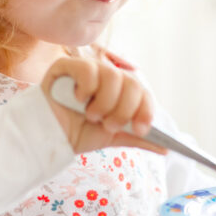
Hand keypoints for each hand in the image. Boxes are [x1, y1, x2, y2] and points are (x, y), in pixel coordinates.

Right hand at [42, 57, 164, 155]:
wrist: (48, 138)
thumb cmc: (78, 133)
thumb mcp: (112, 137)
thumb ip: (136, 138)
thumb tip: (166, 148)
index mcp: (120, 90)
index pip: (143, 92)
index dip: (146, 110)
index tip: (142, 129)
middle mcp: (106, 77)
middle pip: (131, 83)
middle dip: (124, 110)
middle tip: (109, 125)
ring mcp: (87, 70)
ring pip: (112, 76)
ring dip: (105, 103)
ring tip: (90, 116)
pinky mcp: (67, 66)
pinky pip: (88, 69)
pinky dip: (86, 88)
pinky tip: (77, 99)